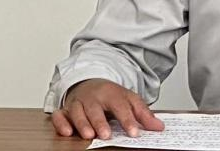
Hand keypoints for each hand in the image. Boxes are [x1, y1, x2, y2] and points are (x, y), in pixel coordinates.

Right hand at [50, 78, 164, 139]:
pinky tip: (66, 132)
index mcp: (111, 93)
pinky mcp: (65, 109)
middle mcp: (93, 98)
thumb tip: (159, 127)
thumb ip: (143, 114)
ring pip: (78, 112)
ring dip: (82, 123)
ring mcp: (78, 103)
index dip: (128, 120)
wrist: (90, 83)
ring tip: (89, 135)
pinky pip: (60, 115)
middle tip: (106, 134)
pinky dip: (61, 122)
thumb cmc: (110, 95)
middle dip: (100, 122)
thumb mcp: (129, 100)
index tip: (134, 133)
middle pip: (96, 109)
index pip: (121, 106)